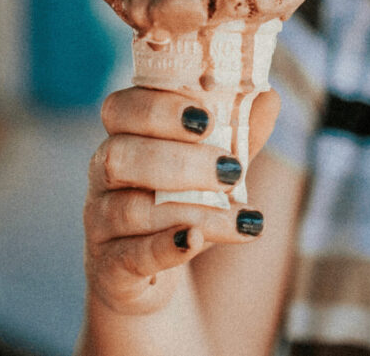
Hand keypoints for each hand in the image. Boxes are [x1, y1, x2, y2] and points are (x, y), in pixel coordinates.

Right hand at [84, 86, 279, 315]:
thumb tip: (269, 97)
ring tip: (241, 217)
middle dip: (178, 159)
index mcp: (122, 137)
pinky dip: (165, 247)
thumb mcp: (210, 167)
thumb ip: (236, 133)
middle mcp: (102, 176)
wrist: (146, 273)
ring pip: (132, 210)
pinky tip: (195, 240)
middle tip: (229, 169)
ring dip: (193, 211)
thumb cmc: (178, 202)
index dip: (158, 108)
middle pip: (119, 156)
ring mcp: (100, 224)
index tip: (207, 117)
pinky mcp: (109, 267)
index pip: (120, 109)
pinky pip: (131, 256)